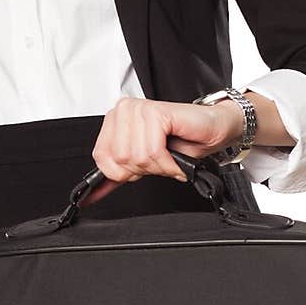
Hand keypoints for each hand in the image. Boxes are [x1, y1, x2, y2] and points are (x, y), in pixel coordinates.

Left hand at [84, 97, 244, 206]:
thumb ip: (117, 175)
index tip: (142, 169)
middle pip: (120, 159)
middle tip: (162, 160)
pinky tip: (175, 156)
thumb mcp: (143, 163)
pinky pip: (153, 151)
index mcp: (116, 119)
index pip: (101, 157)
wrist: (213, 128)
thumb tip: (91, 195)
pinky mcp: (155, 112)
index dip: (124, 172)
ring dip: (160, 166)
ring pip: (137, 157)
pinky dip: (168, 163)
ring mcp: (138, 109)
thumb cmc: (184, 141)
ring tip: (170, 157)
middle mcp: (124, 110)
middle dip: (146, 169)